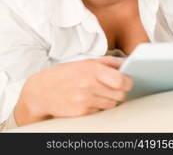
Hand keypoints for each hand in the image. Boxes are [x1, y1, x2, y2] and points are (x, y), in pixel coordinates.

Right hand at [14, 56, 132, 125]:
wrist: (41, 91)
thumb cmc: (65, 73)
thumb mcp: (85, 61)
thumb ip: (108, 62)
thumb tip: (126, 63)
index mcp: (91, 69)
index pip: (121, 80)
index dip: (127, 81)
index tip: (126, 80)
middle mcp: (89, 85)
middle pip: (120, 94)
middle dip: (120, 91)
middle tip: (114, 87)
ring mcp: (85, 100)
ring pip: (112, 104)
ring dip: (110, 99)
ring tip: (99, 92)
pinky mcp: (82, 113)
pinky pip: (101, 111)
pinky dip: (99, 106)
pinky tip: (89, 99)